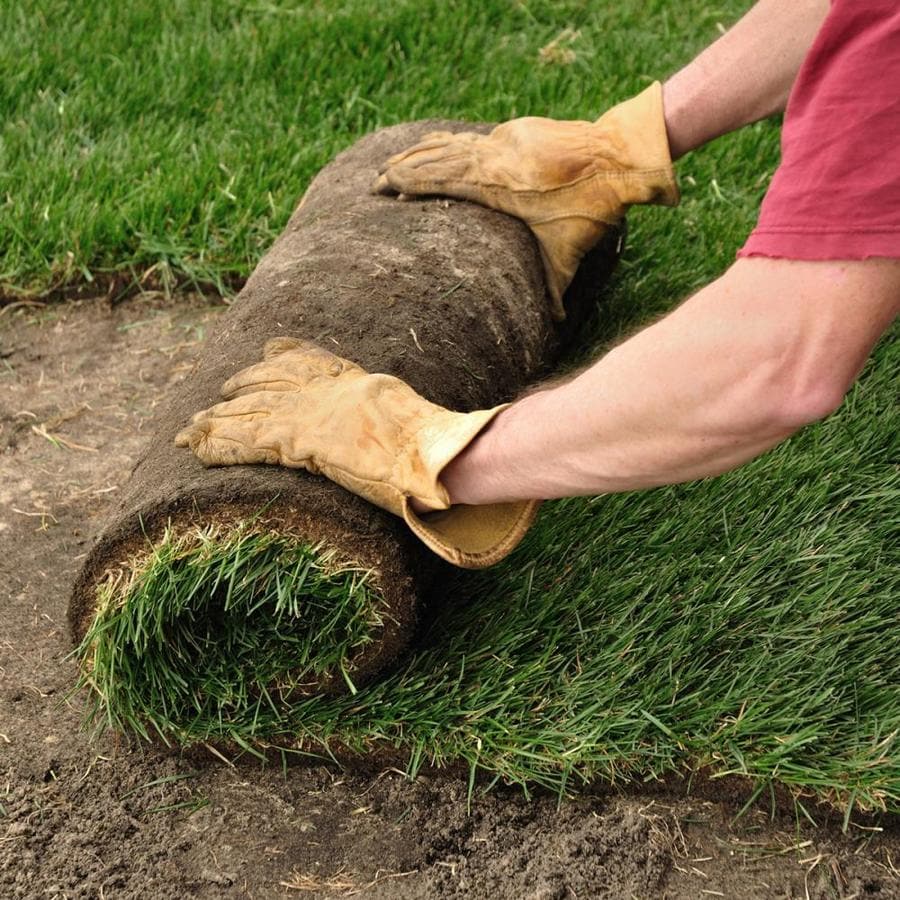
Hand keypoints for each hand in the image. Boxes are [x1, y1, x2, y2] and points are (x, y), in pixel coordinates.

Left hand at [175, 338, 539, 566]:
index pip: (307, 360)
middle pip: (268, 384)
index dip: (280, 357)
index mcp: (351, 382)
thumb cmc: (433, 443)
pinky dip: (218, 445)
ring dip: (214, 423)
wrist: (429, 451)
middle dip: (237, 391)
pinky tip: (196, 449)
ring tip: (186, 432)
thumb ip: (398, 417)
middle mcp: (323, 391)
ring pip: (248, 413)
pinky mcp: (295, 441)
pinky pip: (246, 442)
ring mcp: (307, 413)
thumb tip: (422, 437)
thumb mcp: (415, 418)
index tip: (265, 351)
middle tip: (214, 399)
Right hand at [373, 82, 677, 319]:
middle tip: (376, 178)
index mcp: (495, 185)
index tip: (383, 187)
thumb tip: (556, 328)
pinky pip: (475, 138)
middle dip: (404, 167)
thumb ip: (556, 288)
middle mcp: (493, 157)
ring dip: (422, 151)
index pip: (440, 179)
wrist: (621, 156)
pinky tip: (438, 144)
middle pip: (437, 158)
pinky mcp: (520, 130)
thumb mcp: (568, 253)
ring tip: (396, 159)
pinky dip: (451, 143)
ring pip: (453, 143)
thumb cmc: (592, 208)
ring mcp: (506, 139)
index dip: (408, 181)